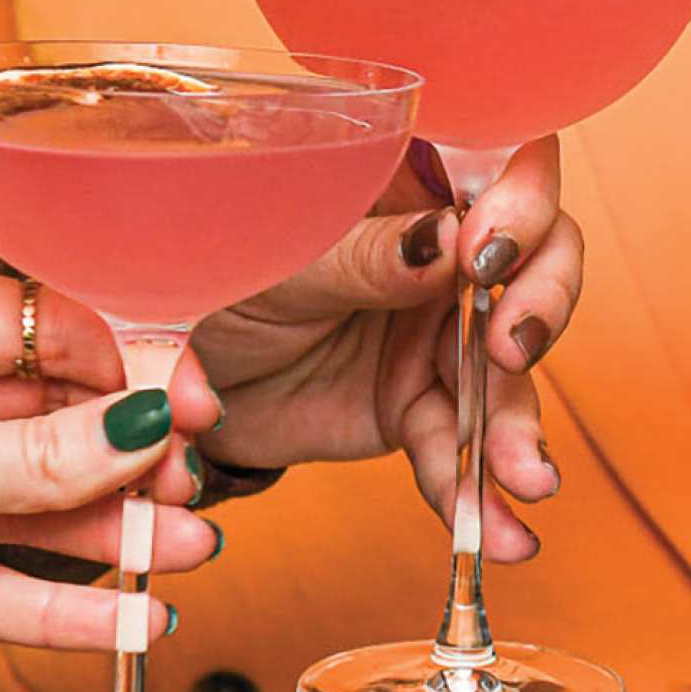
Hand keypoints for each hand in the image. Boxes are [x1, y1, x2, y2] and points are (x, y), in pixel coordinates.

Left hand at [0, 259, 221, 653]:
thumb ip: (26, 455)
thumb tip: (144, 425)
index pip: (42, 326)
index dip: (125, 365)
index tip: (190, 408)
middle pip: (52, 417)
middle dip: (128, 458)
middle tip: (190, 488)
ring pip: (32, 505)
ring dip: (114, 536)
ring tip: (187, 554)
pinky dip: (61, 607)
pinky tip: (132, 620)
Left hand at [190, 137, 580, 561]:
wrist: (148, 384)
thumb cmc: (204, 279)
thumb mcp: (273, 256)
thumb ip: (362, 252)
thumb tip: (449, 242)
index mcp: (406, 178)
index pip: (501, 160)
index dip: (521, 200)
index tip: (487, 252)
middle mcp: (442, 249)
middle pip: (535, 258)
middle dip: (542, 303)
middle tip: (509, 348)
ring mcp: (437, 331)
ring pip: (509, 368)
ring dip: (520, 426)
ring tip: (526, 479)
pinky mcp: (418, 407)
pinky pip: (458, 449)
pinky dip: (475, 495)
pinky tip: (497, 532)